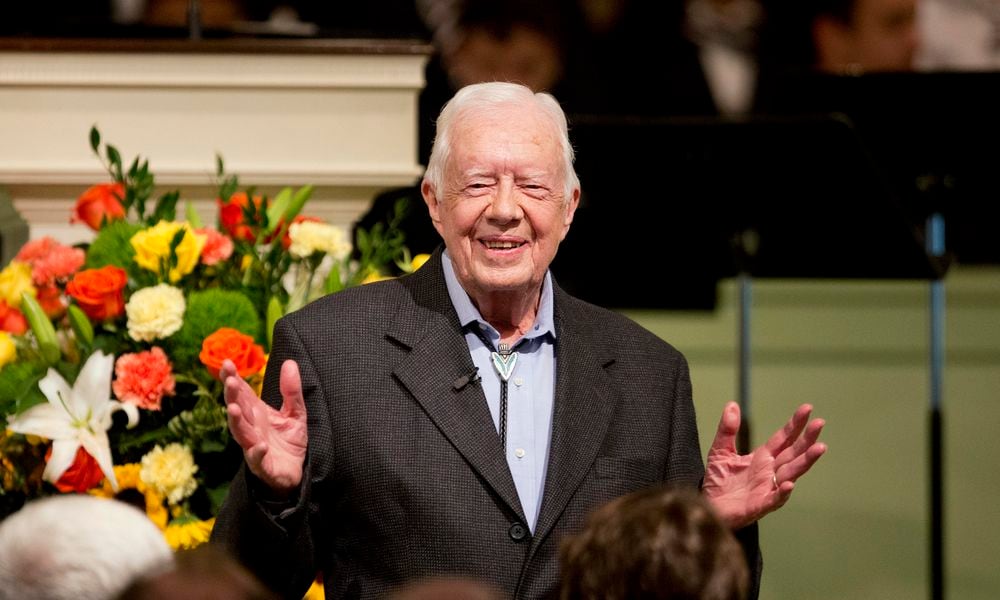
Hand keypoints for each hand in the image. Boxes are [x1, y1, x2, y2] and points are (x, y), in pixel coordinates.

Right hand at [222, 358, 307, 494]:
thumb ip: (292, 390)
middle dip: (232, 395)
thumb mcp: (296, 412)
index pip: (242, 392)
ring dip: (236, 421)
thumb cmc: (289, 441)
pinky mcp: (263, 465)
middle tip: (230, 381)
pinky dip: (257, 452)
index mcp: (257, 413)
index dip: (233, 378)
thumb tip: (289, 362)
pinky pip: (257, 458)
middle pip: (238, 409)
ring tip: (233, 409)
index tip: (226, 363)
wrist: (296, 472)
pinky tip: (260, 445)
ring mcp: (254, 446)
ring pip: (241, 433)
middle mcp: (251, 428)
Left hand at [703, 402, 825, 528]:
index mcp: (763, 458)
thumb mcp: (720, 451)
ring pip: (791, 473)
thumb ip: (727, 430)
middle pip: (793, 453)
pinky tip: (789, 484)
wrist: (710, 507)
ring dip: (805, 461)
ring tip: (819, 448)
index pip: (783, 438)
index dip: (795, 425)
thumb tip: (731, 404)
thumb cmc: (718, 481)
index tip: (807, 409)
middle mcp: (770, 472)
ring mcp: (768, 488)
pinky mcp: (760, 505)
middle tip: (820, 423)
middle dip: (807, 439)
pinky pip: (775, 499)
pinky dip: (782, 492)